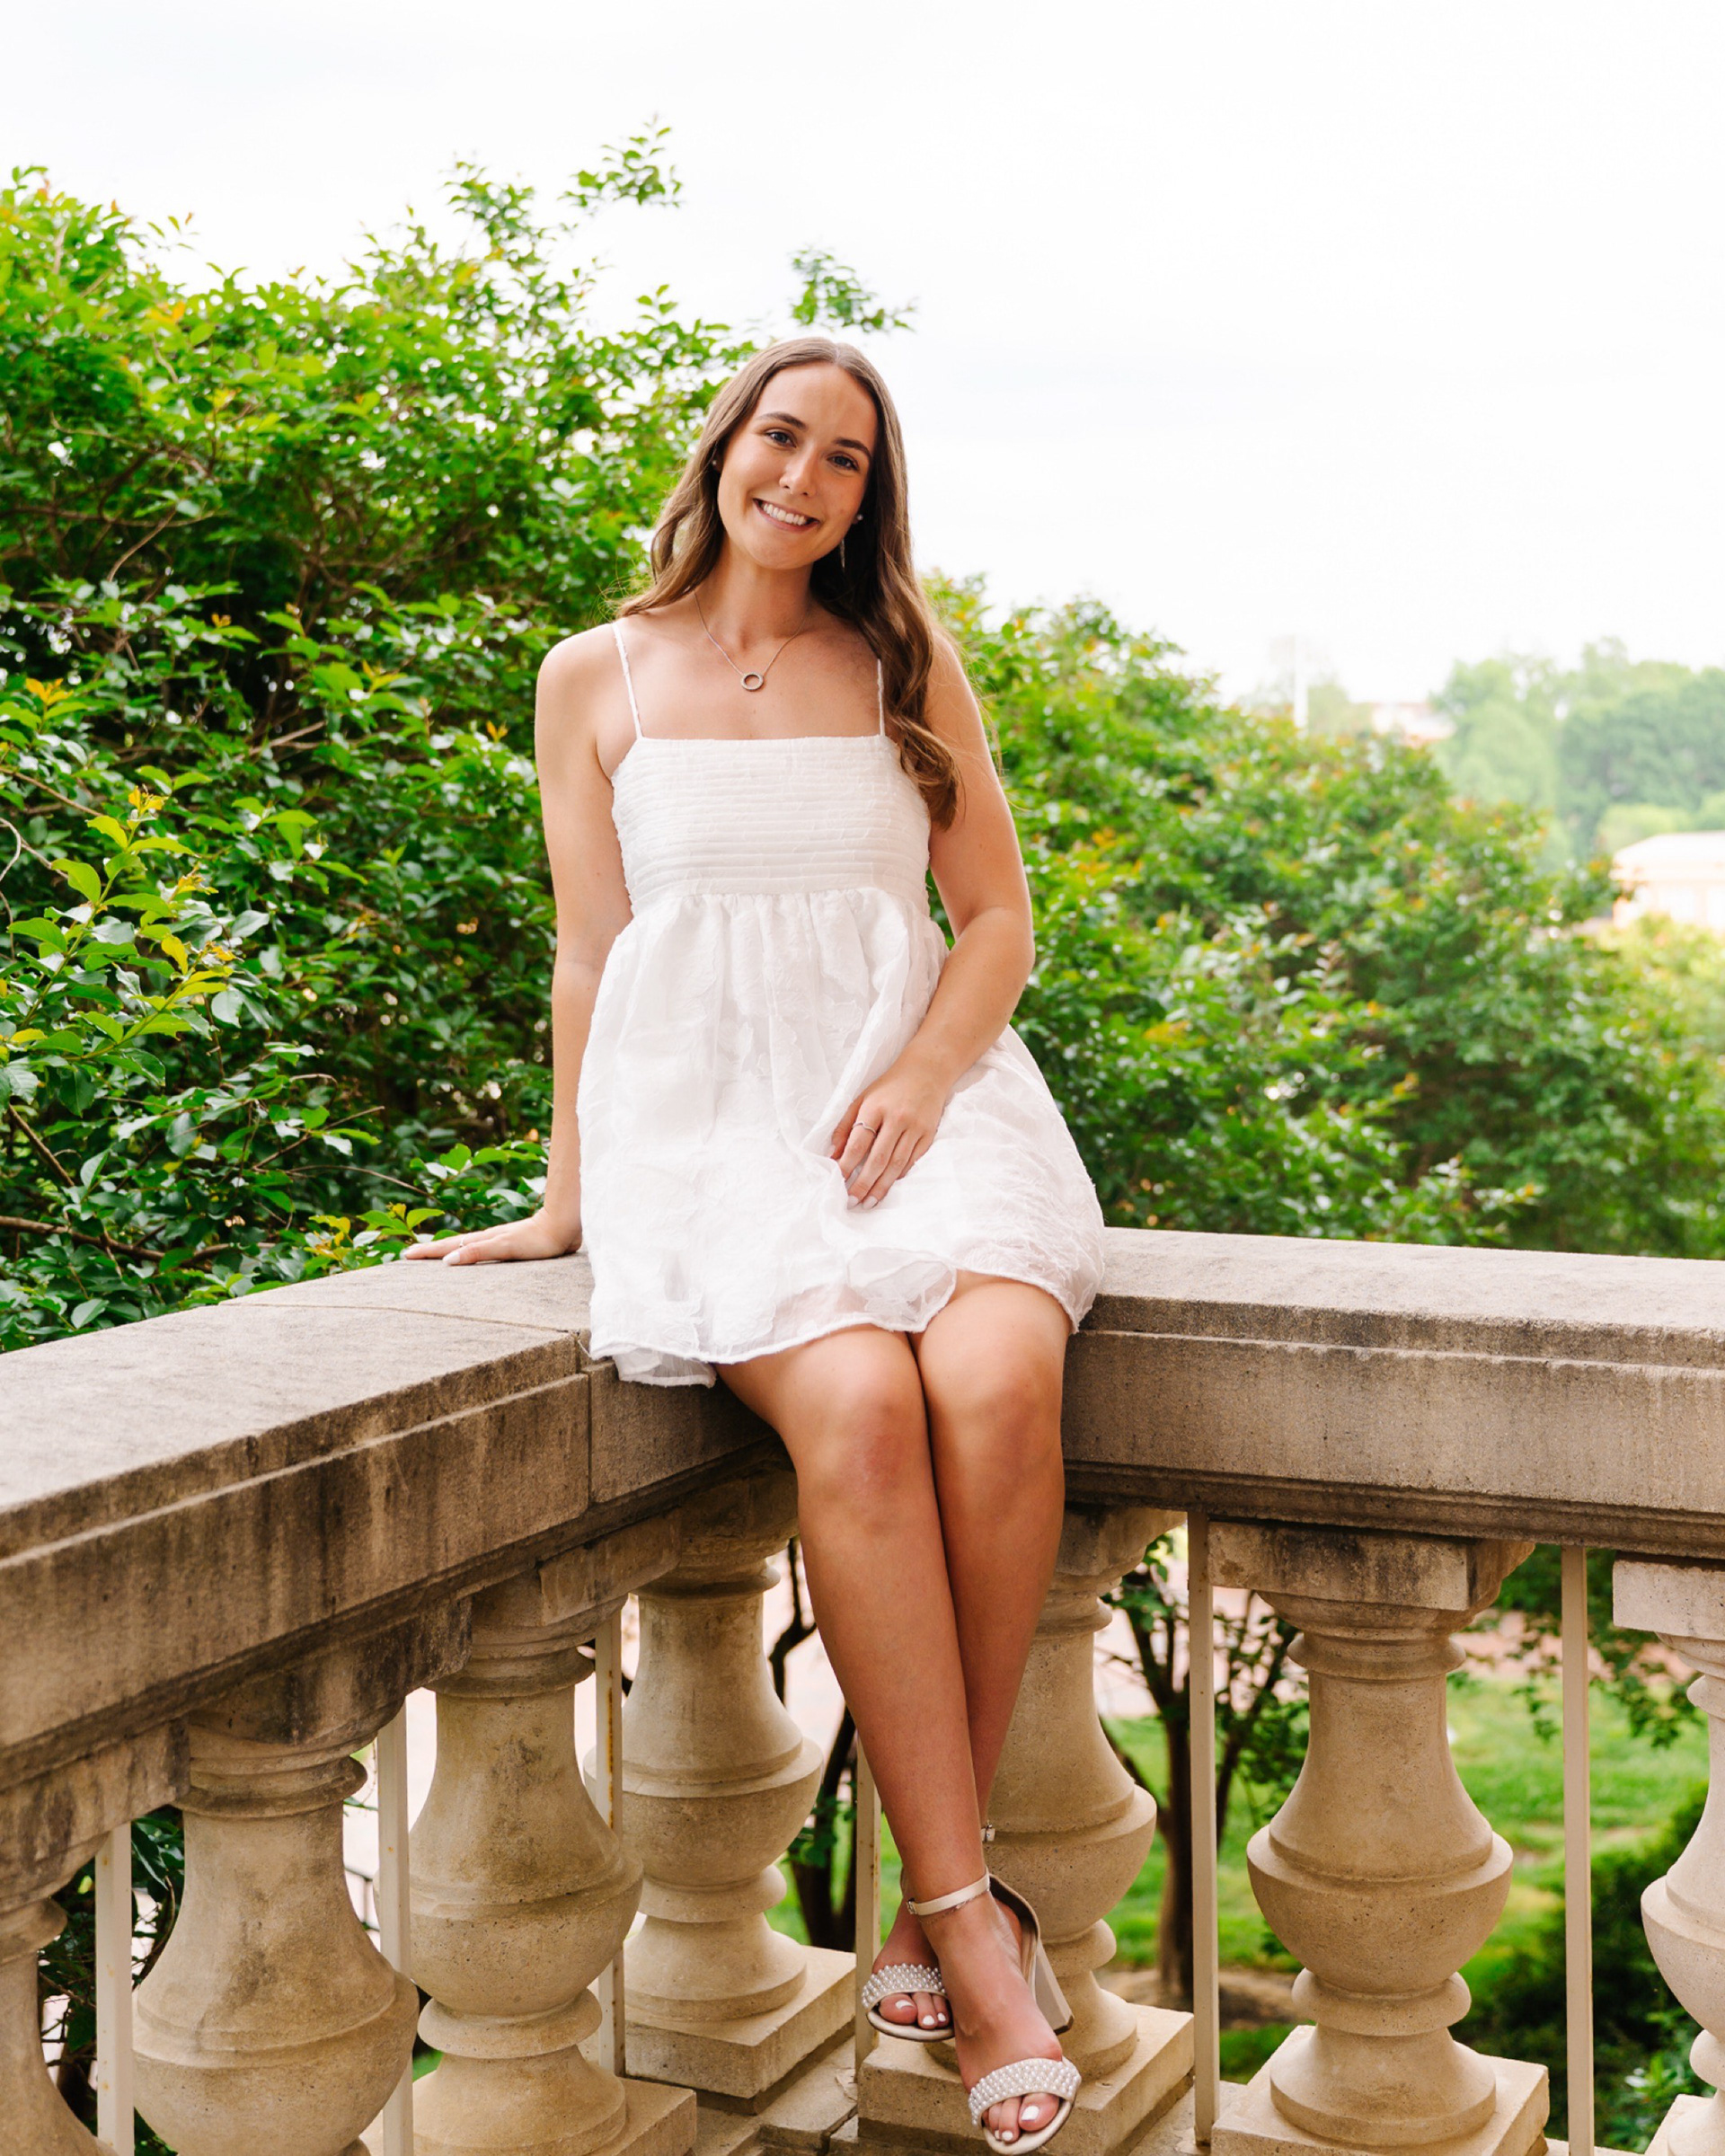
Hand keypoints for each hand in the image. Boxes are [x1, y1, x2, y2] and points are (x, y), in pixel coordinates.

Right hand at [400, 1208, 581, 1265]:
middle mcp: (488, 1239)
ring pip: (467, 1246)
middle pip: (453, 1244)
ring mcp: (500, 1241)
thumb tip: (447, 1261)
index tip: (406, 1255)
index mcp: (483, 1240)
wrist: (564, 1225)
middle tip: (410, 1255)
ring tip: (435, 1256)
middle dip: (431, 1250)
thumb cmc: (538, 1239)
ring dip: (449, 1250)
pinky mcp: (514, 1245)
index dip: (428, 1252)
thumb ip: (477, 1252)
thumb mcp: (504, 1247)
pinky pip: (483, 1250)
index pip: (448, 1247)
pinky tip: (475, 1257)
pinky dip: (470, 1253)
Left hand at [830, 1060, 946, 1207]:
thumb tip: (833, 1154)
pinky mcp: (928, 1133)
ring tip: (869, 1202)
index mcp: (875, 1107)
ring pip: (896, 1164)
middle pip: (878, 1158)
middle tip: (852, 1201)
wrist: (927, 1070)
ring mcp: (915, 1127)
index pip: (859, 1142)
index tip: (838, 1181)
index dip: (847, 1164)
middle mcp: (896, 1118)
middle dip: (863, 1183)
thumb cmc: (890, 1086)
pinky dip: (899, 1175)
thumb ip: (846, 1124)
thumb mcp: (863, 1097)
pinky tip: (888, 1186)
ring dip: (881, 1186)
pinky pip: (912, 1160)